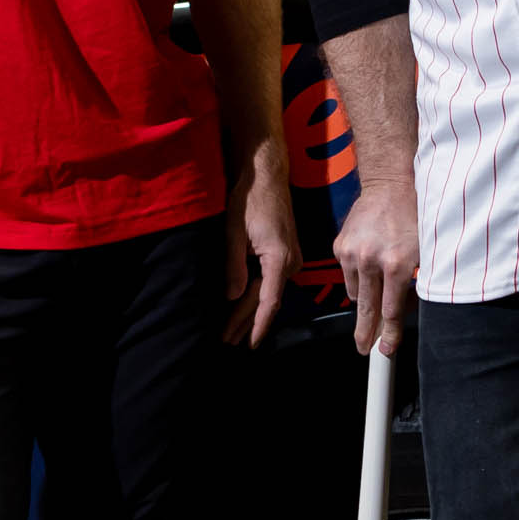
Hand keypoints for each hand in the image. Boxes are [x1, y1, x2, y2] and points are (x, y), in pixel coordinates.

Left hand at [225, 143, 298, 347]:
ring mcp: (291, 259)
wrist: (266, 175)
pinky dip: (257, 297)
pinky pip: (271, 282)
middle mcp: (290, 263)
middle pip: (267, 301)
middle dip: (246, 322)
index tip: (248, 344)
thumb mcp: (234, 232)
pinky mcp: (286, 254)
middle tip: (226, 342)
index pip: (268, 302)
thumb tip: (232, 297)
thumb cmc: (248, 199)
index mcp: (279, 259)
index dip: (257, 325)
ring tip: (233, 332)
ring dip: (251, 312)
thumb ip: (234, 266)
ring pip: (269, 292)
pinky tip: (246, 307)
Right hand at [334, 178, 418, 355]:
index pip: (390, 312)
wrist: (392, 184)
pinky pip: (348, 274)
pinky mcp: (340, 246)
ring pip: (355, 293)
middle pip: (366, 309)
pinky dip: (358, 277)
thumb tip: (405, 314)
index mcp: (397, 264)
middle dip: (365, 334)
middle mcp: (371, 261)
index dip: (388, 335)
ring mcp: (352, 253)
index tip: (386, 351)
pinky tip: (370, 266)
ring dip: (364, 300)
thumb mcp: (428, 252)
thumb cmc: (416, 216)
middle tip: (364, 350)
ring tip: (375, 296)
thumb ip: (418, 284)